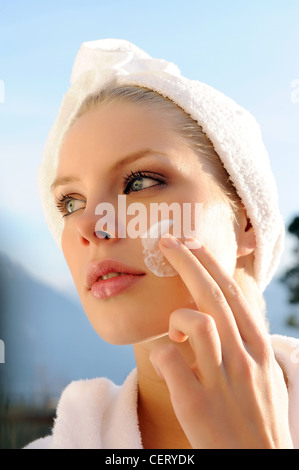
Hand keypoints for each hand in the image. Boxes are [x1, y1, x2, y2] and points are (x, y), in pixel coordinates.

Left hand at [149, 234, 292, 448]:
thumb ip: (249, 342)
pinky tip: (165, 363)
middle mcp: (243, 358)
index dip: (210, 263)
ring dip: (177, 318)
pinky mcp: (196, 403)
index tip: (192, 243)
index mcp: (259, 348)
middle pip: (213, 295)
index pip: (234, 293)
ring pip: (195, 322)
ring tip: (173, 332)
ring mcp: (221, 380)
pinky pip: (169, 360)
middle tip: (166, 242)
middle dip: (187, 262)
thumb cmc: (259, 419)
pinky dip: (160, 354)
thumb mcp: (266, 375)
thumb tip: (231, 313)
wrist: (260, 466)